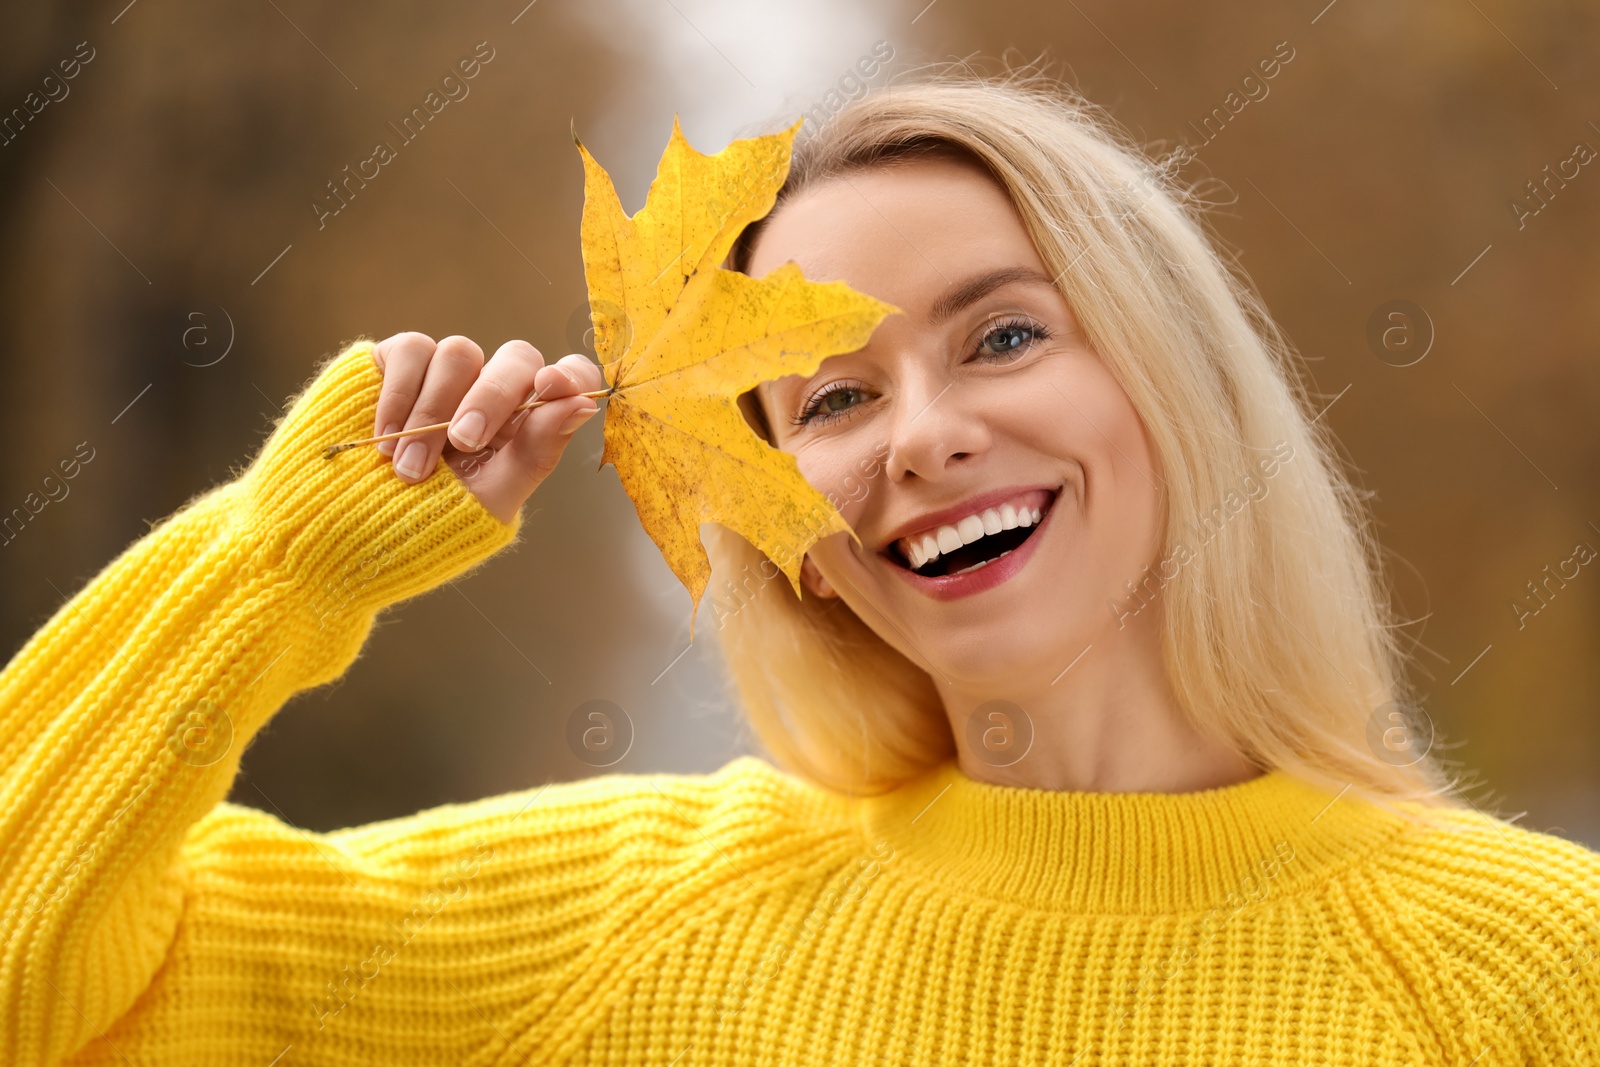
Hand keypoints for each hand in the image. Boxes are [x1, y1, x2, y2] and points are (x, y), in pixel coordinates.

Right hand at [370, 332, 603, 524]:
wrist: (357, 528)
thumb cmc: (432, 520)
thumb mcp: (491, 497)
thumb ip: (538, 452)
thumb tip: (582, 404)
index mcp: (526, 424)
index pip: (569, 379)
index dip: (569, 374)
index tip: (551, 385)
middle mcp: (491, 391)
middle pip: (517, 358)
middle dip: (492, 398)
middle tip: (464, 442)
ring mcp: (446, 375)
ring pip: (460, 352)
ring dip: (434, 411)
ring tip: (410, 466)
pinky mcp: (398, 363)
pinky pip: (411, 350)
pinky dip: (399, 394)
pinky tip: (386, 436)